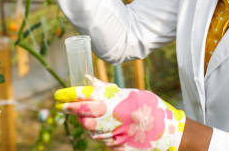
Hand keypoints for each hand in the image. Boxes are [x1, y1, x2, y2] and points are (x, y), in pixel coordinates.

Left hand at [55, 76, 185, 150]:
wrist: (169, 132)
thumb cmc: (152, 109)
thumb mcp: (132, 95)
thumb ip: (110, 91)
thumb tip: (90, 82)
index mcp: (118, 103)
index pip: (88, 98)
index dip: (72, 96)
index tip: (60, 95)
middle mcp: (114, 119)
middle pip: (85, 116)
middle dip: (73, 110)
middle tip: (64, 107)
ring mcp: (115, 135)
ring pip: (90, 130)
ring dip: (85, 123)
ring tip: (86, 116)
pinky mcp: (117, 147)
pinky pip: (101, 140)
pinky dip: (98, 133)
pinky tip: (102, 127)